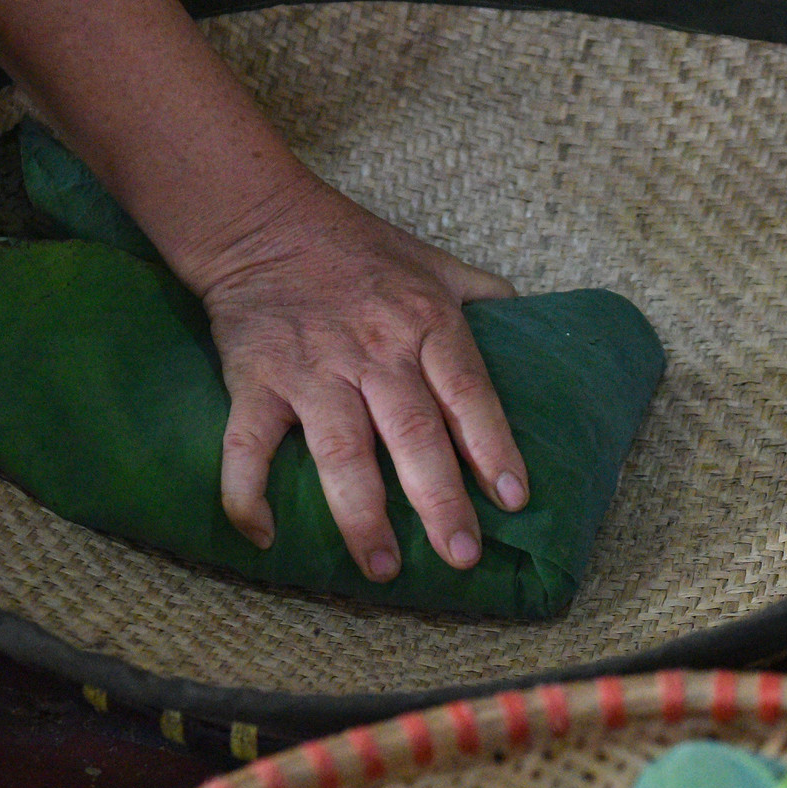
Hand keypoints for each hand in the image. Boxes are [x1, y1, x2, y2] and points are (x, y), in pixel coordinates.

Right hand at [192, 173, 526, 580]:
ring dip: (360, 514)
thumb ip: (484, 298)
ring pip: (339, 450)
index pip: (469, 391)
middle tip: (462, 555)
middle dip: (439, 499)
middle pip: (413, 432)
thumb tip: (540, 325)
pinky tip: (263, 537)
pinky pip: (247, 445)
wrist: (261, 220)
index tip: (512, 498)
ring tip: (380, 567)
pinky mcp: (255, 380)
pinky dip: (247, 493)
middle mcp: (373, 350)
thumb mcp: (433, 262)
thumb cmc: (358, 250)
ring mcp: (311, 369)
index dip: (492, 446)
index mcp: (425, 322)